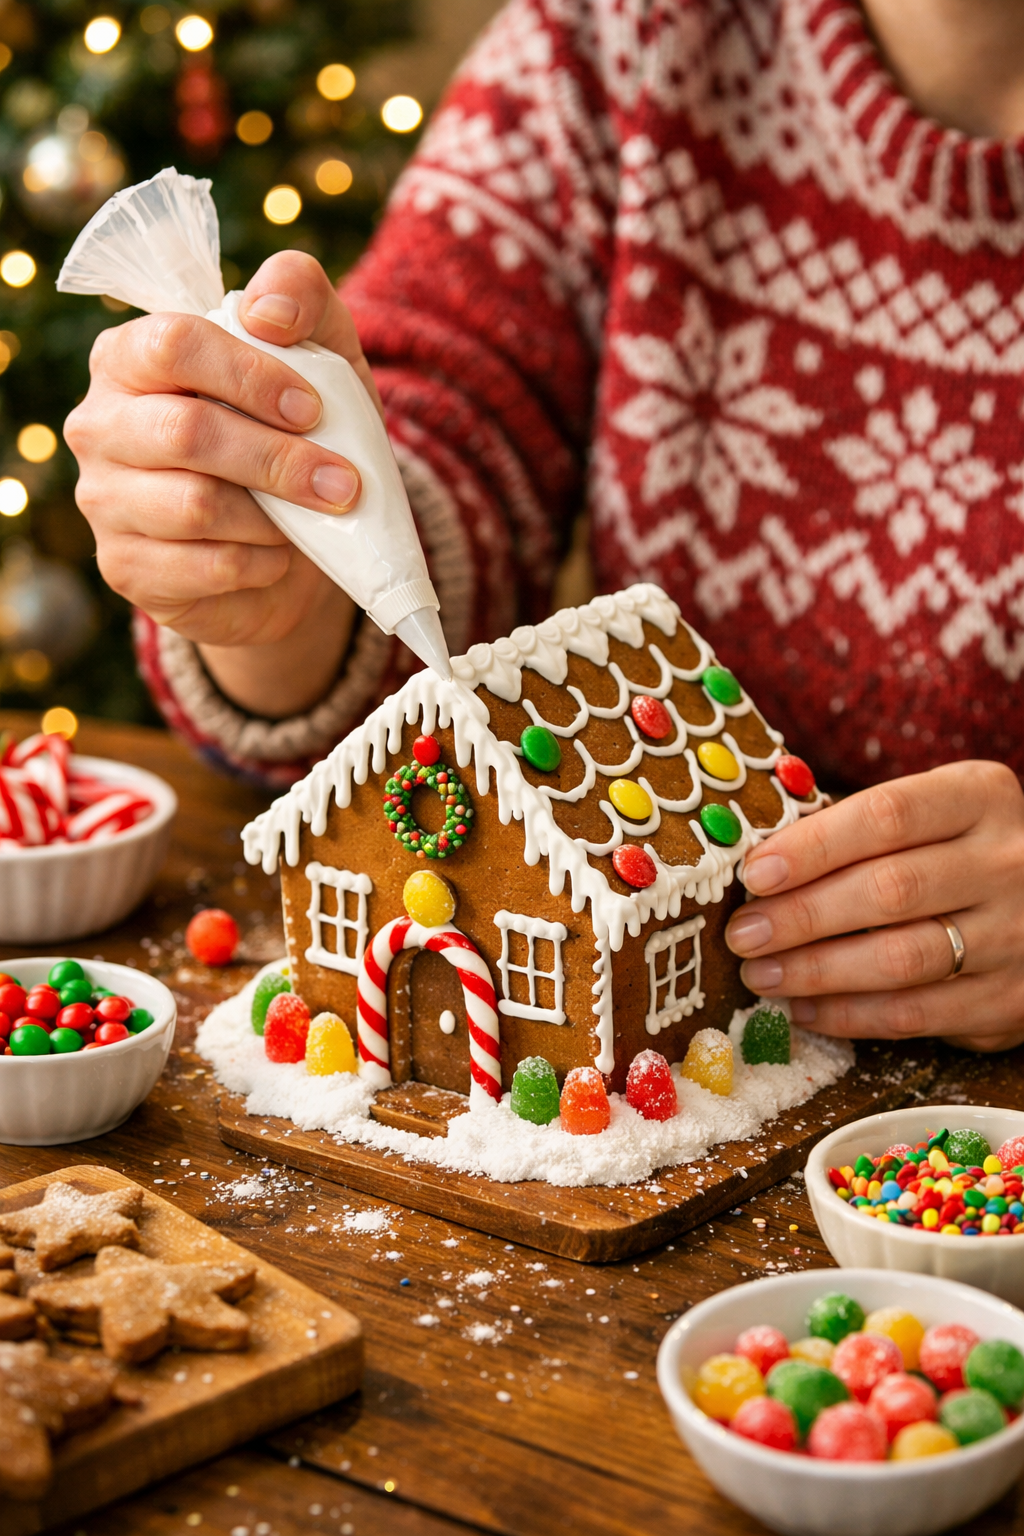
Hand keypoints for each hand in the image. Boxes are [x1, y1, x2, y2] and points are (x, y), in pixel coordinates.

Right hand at [65, 251, 378, 715]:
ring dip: (274, 518)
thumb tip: (269, 309)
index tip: (312, 408)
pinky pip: (204, 567)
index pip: (173, 344)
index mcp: (130, 356)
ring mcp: (103, 500)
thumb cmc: (294, 434)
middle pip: (187, 433)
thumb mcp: (319, 353)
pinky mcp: (126, 567)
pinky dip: (260, 563)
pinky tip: (278, 555)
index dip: (249, 376)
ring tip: (312, 518)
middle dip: (278, 460)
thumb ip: (298, 295)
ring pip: (195, 507)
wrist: (288, 545)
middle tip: (342, 483)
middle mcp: (99, 424)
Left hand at [726, 761, 1023, 1051]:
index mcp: (979, 797)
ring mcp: (1018, 934)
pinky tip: (804, 1008)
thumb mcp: (929, 817)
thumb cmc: (953, 854)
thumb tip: (759, 868)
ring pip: (902, 958)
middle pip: (890, 890)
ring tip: (760, 975)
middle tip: (743, 934)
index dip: (813, 846)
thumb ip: (857, 832)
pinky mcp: (1011, 1000)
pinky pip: (918, 1014)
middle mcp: (1008, 861)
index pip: (886, 816)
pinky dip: (851, 1015)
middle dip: (803, 915)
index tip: (754, 874)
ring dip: (817, 971)